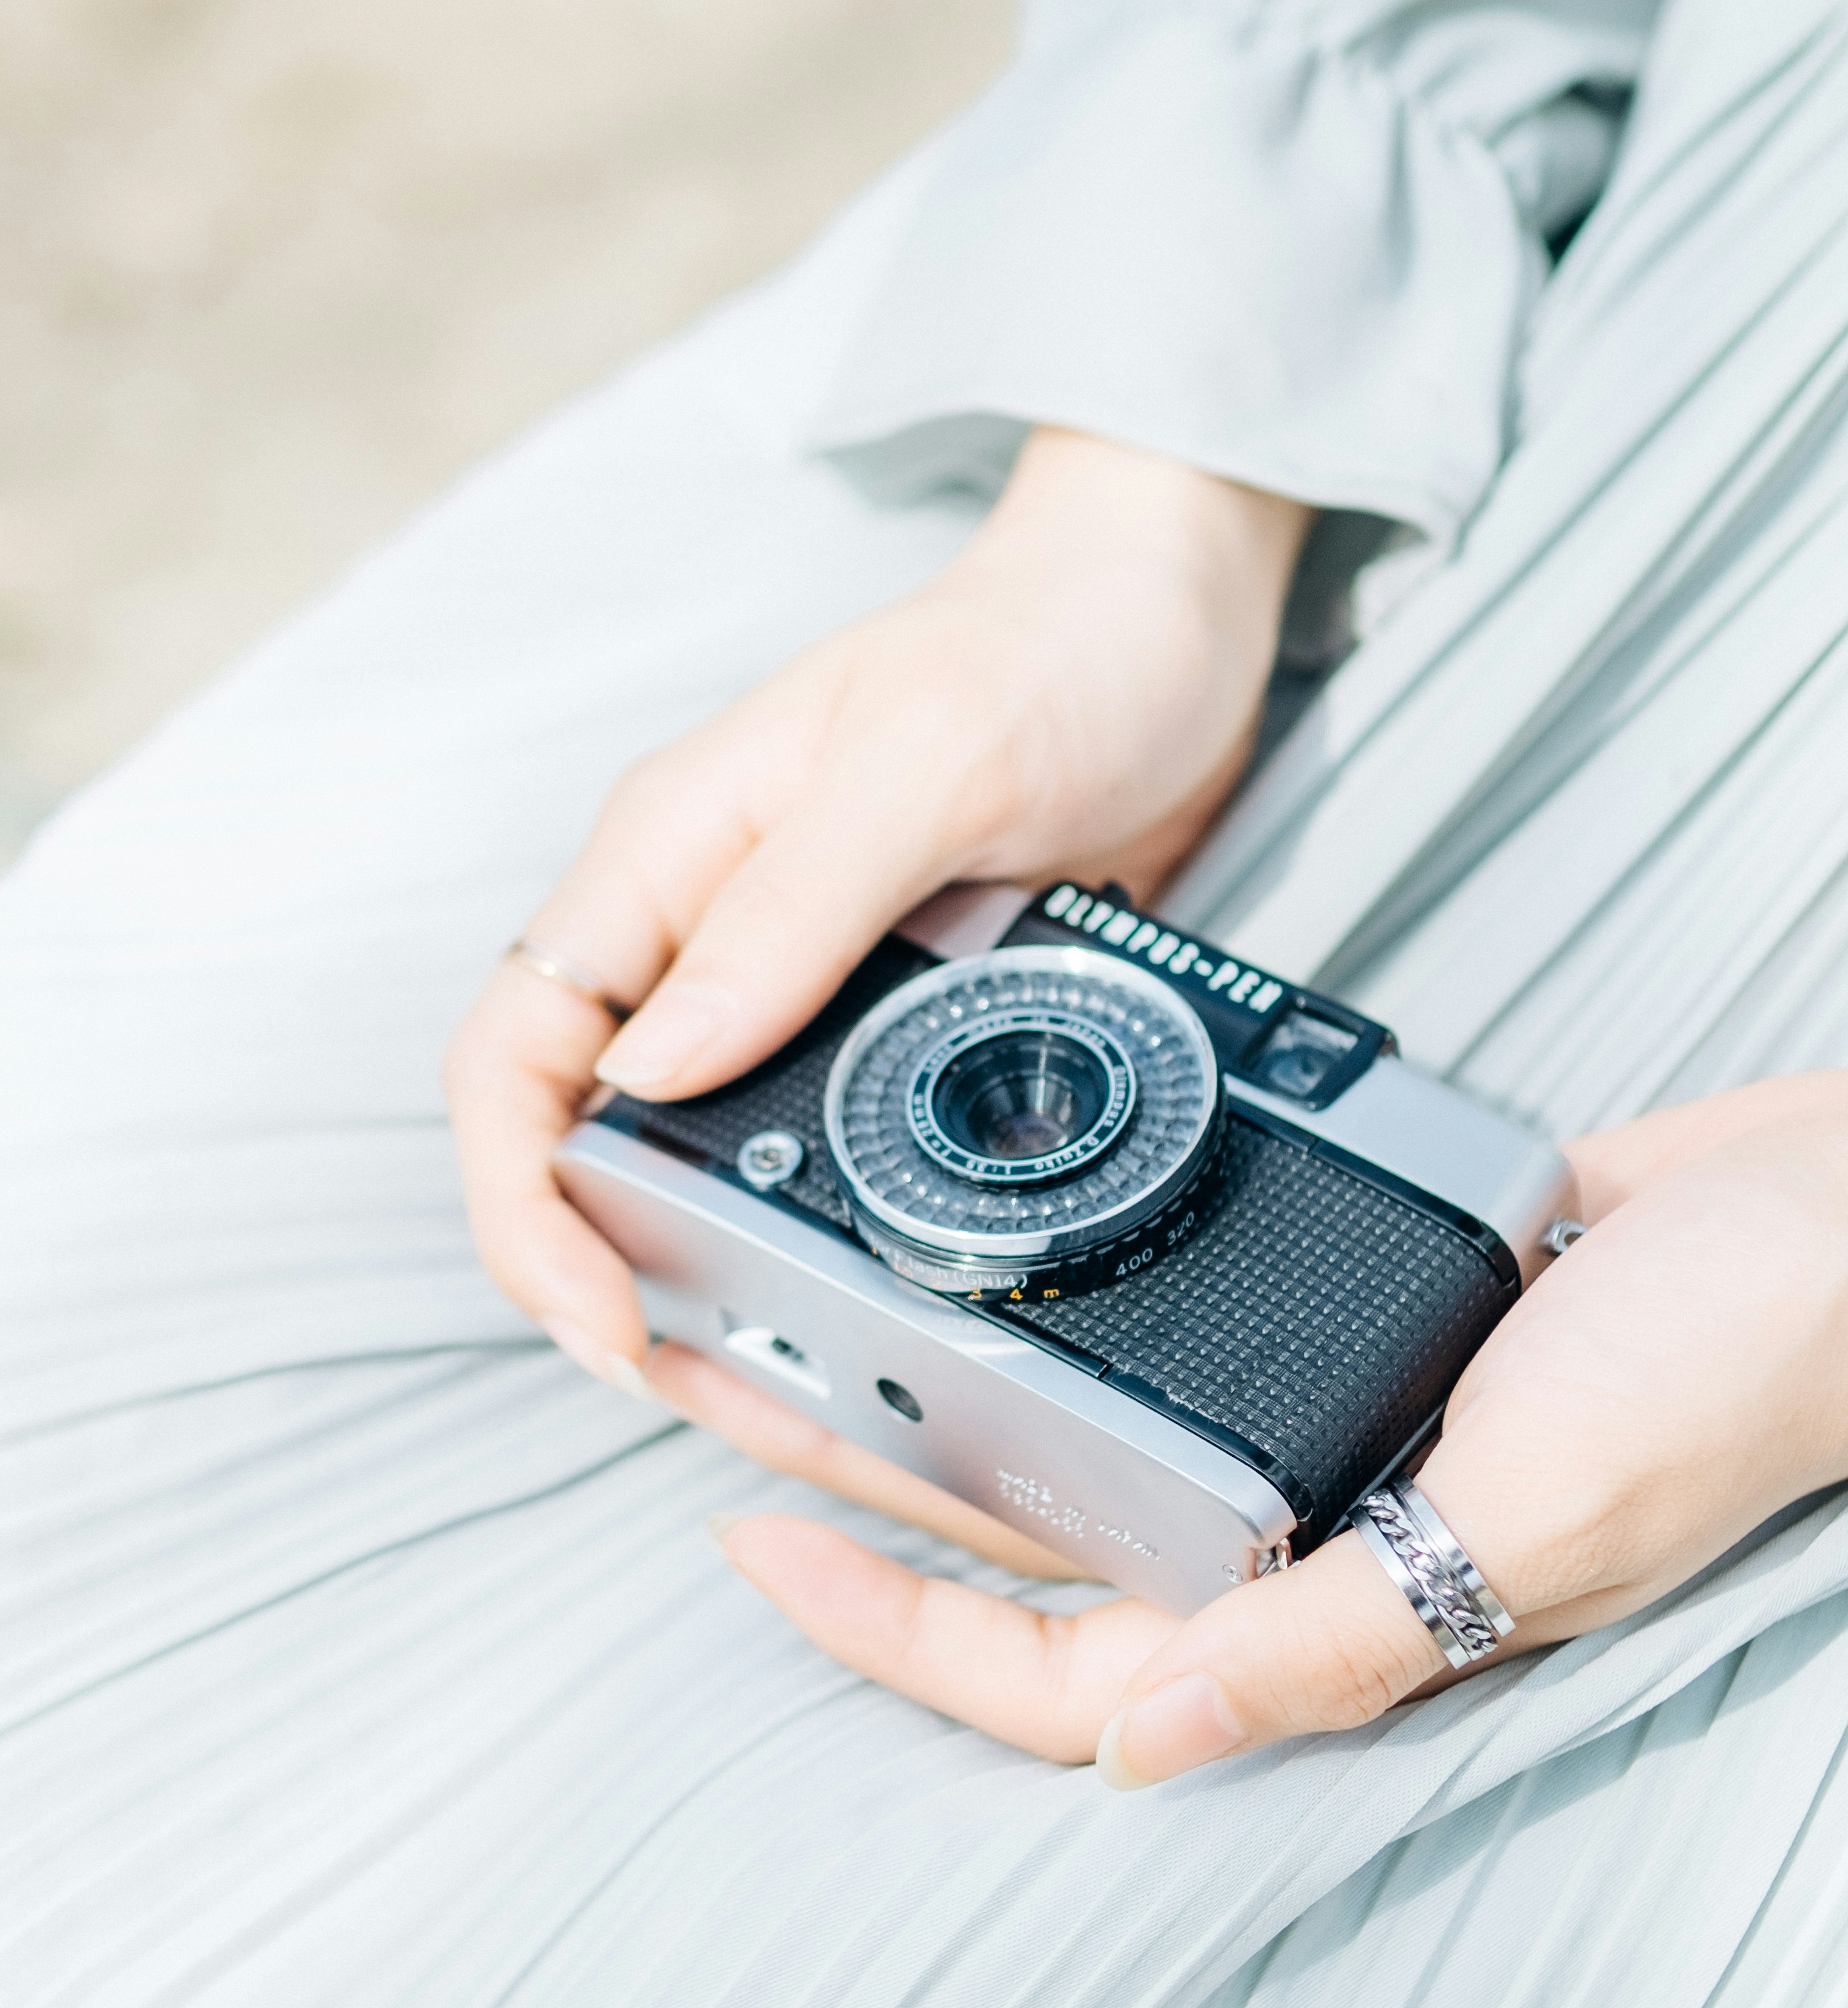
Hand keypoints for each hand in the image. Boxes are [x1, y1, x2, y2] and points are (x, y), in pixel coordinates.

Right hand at [444, 427, 1307, 1399]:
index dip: (524, 1200)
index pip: (518, 1051)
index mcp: (669, 858)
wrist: (1168, 612)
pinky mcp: (894, 1024)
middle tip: (698, 1389)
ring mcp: (798, 986)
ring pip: (692, 1168)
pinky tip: (862, 1312)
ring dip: (711, 1287)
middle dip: (605, 1277)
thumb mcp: (923, 761)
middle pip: (582, 1139)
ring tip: (781, 1395)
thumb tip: (657, 1065)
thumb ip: (789, 908)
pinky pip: (815, 1159)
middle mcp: (711, 932)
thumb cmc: (1050, 644)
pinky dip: (817, 1249)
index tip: (601, 1311)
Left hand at [708, 1070, 1847, 1781]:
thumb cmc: (1726, 1373)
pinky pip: (1175, 1322)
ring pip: (1081, 1426)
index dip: (895, 1627)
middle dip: (872, 1474)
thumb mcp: (1534, 1519)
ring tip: (809, 1298)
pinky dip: (1081, 1296)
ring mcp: (1324, 1411)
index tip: (753, 1536)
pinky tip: (999, 1224)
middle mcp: (1306, 1521)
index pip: (1062, 1667)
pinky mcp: (1355, 1303)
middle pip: (1033, 1534)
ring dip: (945, 1379)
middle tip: (718, 1383)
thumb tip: (1145, 1744)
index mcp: (1331, 1604)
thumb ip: (1339, 1632)